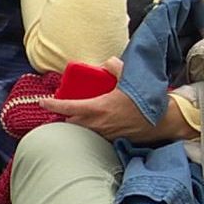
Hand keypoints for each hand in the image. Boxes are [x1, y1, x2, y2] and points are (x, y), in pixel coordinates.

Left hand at [39, 58, 196, 143]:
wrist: (161, 121)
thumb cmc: (144, 100)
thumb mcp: (128, 78)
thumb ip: (114, 67)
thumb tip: (105, 62)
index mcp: (98, 108)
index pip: (68, 107)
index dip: (52, 104)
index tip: (43, 101)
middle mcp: (98, 124)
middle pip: (71, 123)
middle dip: (64, 117)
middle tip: (60, 109)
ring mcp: (105, 134)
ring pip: (82, 132)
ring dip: (77, 125)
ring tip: (74, 117)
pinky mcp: (113, 140)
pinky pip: (95, 136)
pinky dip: (90, 131)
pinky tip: (94, 125)